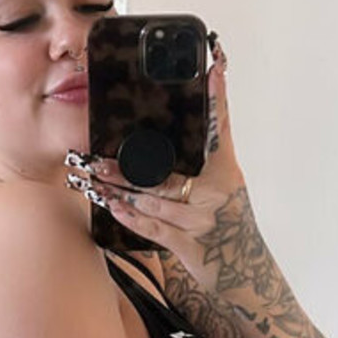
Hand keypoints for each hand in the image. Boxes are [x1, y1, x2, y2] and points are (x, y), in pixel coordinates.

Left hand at [65, 37, 250, 290]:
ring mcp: (202, 219)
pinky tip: (113, 207)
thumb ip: (213, 144)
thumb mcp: (226, 178)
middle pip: (167, 171)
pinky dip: (133, 219)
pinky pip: (157, 229)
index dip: (218, 98)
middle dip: (128, 166)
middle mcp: (216, 190)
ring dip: (121, 191)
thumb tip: (207, 97)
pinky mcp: (190, 245)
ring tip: (93, 179)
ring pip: (155, 201)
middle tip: (95, 156)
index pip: (220, 126)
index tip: (215, 68)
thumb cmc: (227, 218)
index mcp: (224, 168)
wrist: (244, 269)